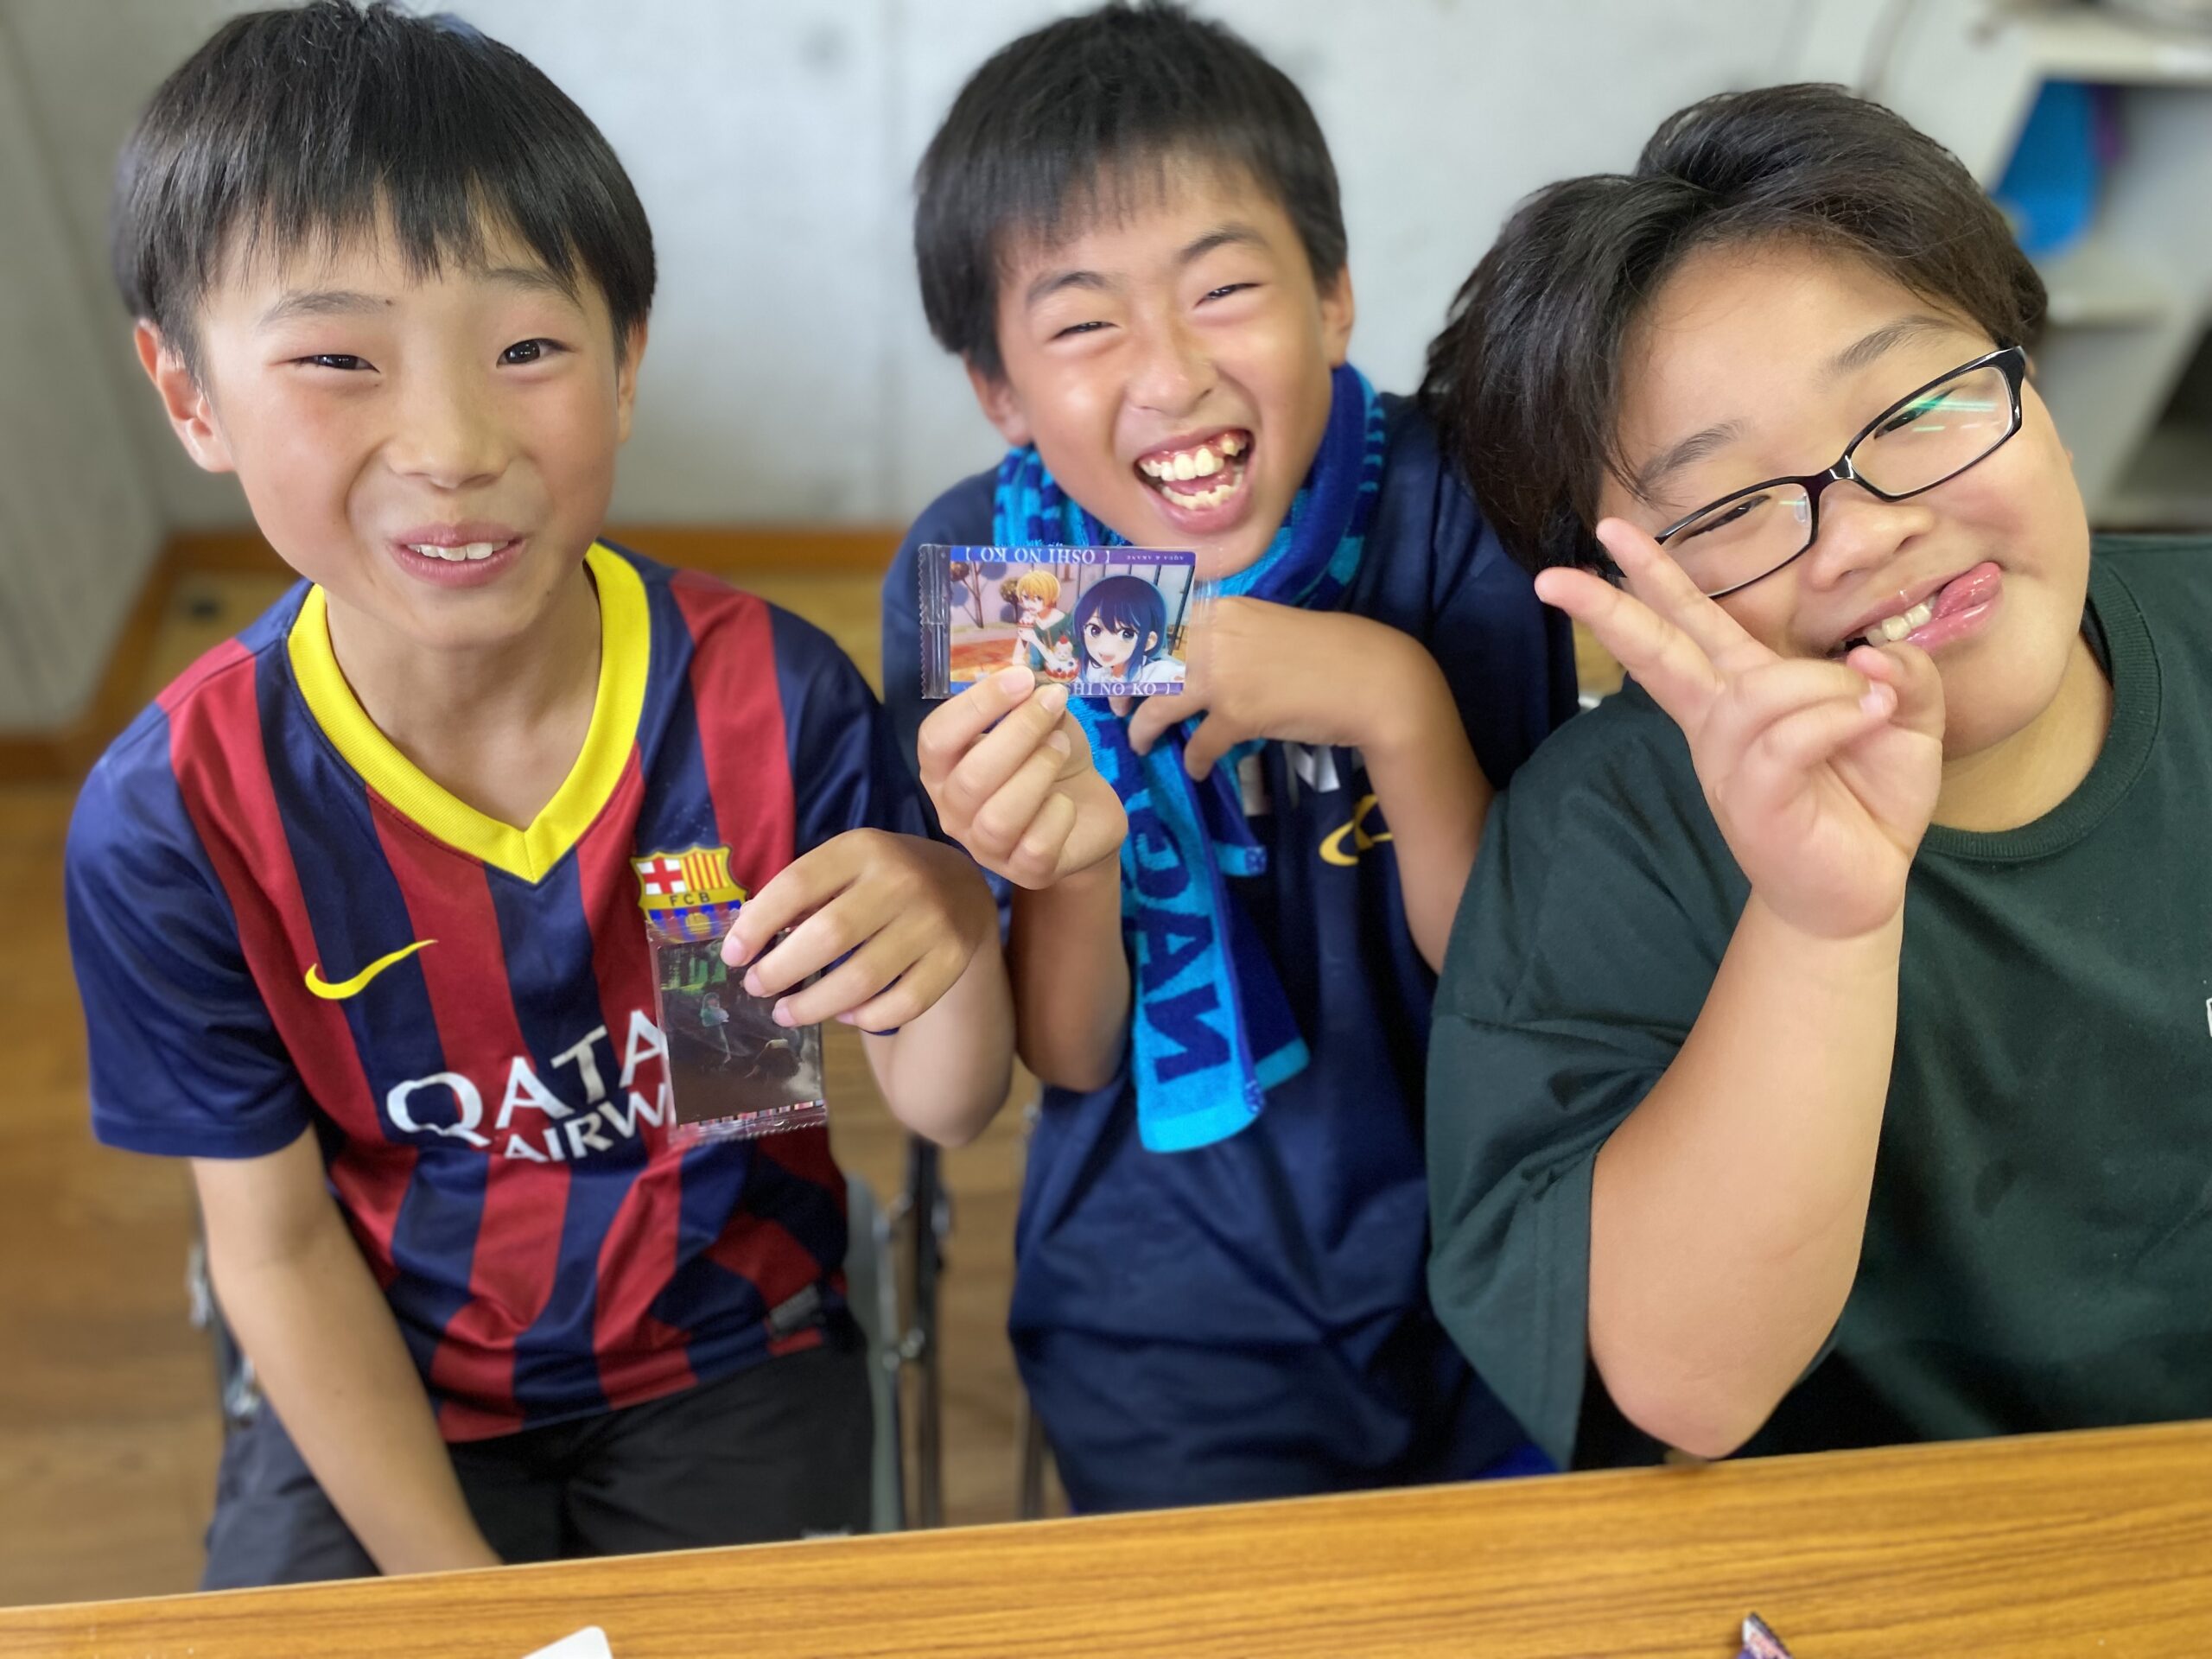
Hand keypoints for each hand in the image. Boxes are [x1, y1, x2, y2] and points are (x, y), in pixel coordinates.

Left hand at [722, 830, 995, 1028]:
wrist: (962, 886)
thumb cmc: (881, 879)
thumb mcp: (846, 866)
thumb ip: (801, 894)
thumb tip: (745, 939)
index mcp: (863, 849)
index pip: (797, 885)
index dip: (758, 924)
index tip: (733, 956)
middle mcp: (901, 880)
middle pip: (828, 937)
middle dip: (780, 971)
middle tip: (758, 988)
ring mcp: (933, 921)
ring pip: (862, 980)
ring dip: (814, 1005)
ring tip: (787, 1013)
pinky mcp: (953, 957)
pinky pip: (903, 1004)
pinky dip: (867, 1018)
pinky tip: (846, 1015)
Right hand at [918, 666, 1125, 888]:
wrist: (1086, 813)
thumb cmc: (1048, 759)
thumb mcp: (1040, 722)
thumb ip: (1029, 702)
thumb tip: (1034, 682)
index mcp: (943, 769)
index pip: (935, 738)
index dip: (977, 705)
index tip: (1023, 679)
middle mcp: (953, 811)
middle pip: (970, 778)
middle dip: (1018, 732)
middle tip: (1053, 704)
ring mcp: (986, 848)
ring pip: (998, 818)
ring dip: (1037, 772)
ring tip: (1060, 748)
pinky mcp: (1026, 872)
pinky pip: (1035, 847)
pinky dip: (1057, 815)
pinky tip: (1066, 801)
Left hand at [1121, 597, 1426, 776]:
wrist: (1373, 680)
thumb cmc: (1329, 653)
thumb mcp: (1268, 629)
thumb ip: (1228, 636)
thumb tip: (1191, 659)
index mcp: (1223, 609)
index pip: (1155, 621)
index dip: (1125, 640)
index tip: (1111, 656)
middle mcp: (1216, 636)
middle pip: (1145, 663)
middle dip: (1124, 685)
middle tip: (1116, 703)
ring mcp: (1225, 675)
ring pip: (1160, 703)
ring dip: (1145, 727)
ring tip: (1141, 742)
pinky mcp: (1238, 714)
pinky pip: (1200, 743)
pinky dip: (1195, 759)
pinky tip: (1198, 768)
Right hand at [1539, 519, 1944, 939]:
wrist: (1861, 890)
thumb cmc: (1869, 799)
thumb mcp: (1907, 717)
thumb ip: (1902, 670)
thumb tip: (1868, 655)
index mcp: (1742, 694)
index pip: (1689, 624)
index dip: (1651, 576)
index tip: (1607, 533)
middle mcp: (1720, 724)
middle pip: (1658, 653)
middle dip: (1609, 610)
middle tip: (1552, 578)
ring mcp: (1728, 765)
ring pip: (1754, 691)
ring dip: (1824, 684)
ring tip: (1873, 704)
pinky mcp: (1752, 803)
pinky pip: (1783, 741)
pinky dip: (1834, 719)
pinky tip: (1869, 719)